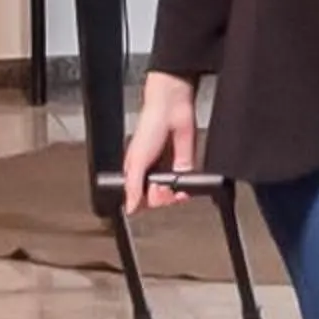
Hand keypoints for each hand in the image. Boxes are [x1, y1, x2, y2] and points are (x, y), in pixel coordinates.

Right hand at [122, 72, 199, 212]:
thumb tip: (130, 208)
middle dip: (160, 198)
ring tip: (171, 185)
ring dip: (174, 195)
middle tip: (159, 187)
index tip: (147, 196)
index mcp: (136, 172)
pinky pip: (189, 185)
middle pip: (157, 200)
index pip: (139, 198)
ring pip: (173, 195)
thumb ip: (132, 187)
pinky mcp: (186, 166)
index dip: (144, 202)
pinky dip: (188, 189)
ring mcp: (170, 170)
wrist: (172, 111)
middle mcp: (153, 173)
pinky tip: (185, 186)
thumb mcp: (136, 161)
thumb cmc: (149, 127)